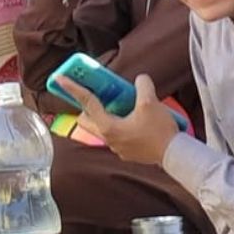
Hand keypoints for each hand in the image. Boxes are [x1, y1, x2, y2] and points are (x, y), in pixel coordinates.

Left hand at [57, 71, 177, 164]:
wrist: (174, 154)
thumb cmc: (159, 131)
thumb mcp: (151, 102)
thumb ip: (142, 85)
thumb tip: (140, 80)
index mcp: (108, 126)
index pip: (87, 102)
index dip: (73, 88)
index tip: (60, 79)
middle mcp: (108, 138)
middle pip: (87, 120)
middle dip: (87, 106)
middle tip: (97, 95)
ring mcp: (117, 147)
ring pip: (102, 128)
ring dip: (106, 115)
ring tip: (123, 105)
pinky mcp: (127, 152)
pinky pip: (117, 135)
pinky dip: (120, 125)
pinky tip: (136, 120)